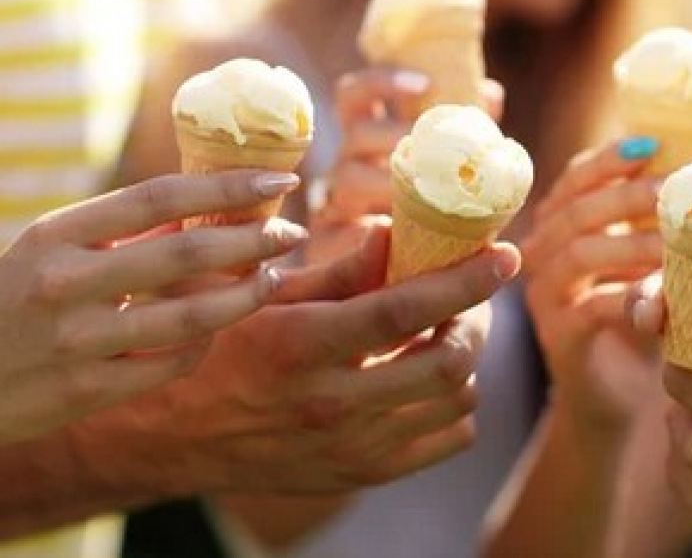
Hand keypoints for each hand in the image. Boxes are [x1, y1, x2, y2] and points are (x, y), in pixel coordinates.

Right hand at [0, 171, 306, 442]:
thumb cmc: (9, 300)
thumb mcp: (48, 249)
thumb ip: (118, 230)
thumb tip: (204, 207)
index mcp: (55, 234)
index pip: (159, 196)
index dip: (227, 186)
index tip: (279, 177)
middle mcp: (64, 283)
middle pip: (185, 254)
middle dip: (252, 239)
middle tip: (291, 232)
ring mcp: (76, 342)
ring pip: (191, 317)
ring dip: (246, 296)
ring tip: (274, 278)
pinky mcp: (85, 391)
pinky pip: (171, 363)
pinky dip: (206, 343)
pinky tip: (222, 328)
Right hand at [66, 220, 521, 493]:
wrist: (172, 437)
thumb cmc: (219, 348)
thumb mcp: (263, 296)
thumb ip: (338, 269)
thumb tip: (398, 232)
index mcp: (301, 346)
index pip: (403, 311)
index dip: (464, 280)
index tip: (505, 254)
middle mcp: (330, 403)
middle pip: (447, 361)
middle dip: (476, 319)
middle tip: (470, 296)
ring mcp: (350, 447)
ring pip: (457, 400)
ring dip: (466, 359)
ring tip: (446, 331)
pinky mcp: (361, 473)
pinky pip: (447, 439)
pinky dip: (457, 405)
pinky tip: (430, 377)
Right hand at [309, 67, 502, 263]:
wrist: (396, 286)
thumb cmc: (422, 217)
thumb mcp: (442, 171)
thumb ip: (461, 134)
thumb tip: (490, 94)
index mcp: (368, 141)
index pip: (356, 95)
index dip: (383, 82)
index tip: (425, 85)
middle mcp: (347, 166)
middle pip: (356, 135)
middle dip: (391, 135)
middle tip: (425, 148)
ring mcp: (334, 204)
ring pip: (345, 180)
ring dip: (384, 184)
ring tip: (421, 198)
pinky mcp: (329, 244)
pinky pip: (338, 233)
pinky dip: (366, 234)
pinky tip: (390, 236)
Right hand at [523, 139, 662, 434]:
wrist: (614, 394)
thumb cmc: (637, 314)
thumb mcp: (645, 257)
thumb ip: (658, 218)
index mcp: (560, 223)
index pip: (575, 178)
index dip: (609, 158)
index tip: (653, 144)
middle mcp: (541, 253)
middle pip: (575, 210)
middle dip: (627, 195)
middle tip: (674, 193)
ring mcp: (544, 295)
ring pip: (578, 253)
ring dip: (632, 243)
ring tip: (677, 243)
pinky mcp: (558, 336)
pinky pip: (592, 307)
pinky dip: (631, 297)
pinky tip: (664, 298)